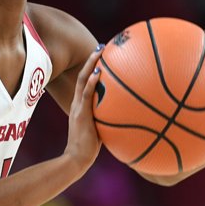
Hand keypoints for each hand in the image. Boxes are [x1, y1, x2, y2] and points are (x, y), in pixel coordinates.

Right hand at [64, 44, 103, 171]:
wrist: (77, 158)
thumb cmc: (89, 150)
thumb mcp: (99, 131)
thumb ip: (108, 121)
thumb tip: (127, 119)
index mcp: (81, 106)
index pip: (86, 82)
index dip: (92, 68)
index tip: (102, 57)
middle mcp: (78, 103)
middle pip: (83, 75)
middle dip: (92, 60)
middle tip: (102, 47)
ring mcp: (78, 106)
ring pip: (83, 79)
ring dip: (91, 64)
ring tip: (100, 51)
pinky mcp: (80, 113)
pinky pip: (86, 94)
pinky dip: (92, 82)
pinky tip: (99, 73)